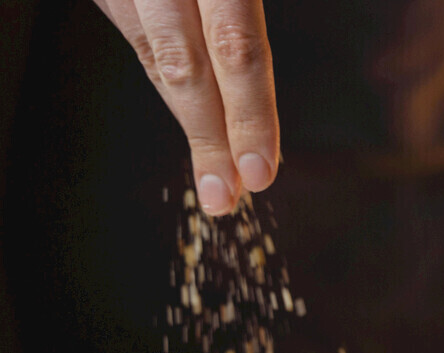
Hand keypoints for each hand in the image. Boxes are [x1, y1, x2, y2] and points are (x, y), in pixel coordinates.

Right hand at [94, 0, 278, 214]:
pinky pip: (141, 39)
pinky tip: (190, 113)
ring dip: (189, 122)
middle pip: (188, 67)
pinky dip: (168, 83)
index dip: (250, 115)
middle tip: (225, 197)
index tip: (258, 171)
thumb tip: (264, 116)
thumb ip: (248, 27)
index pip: (237, 49)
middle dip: (211, 139)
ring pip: (156, 58)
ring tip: (212, 174)